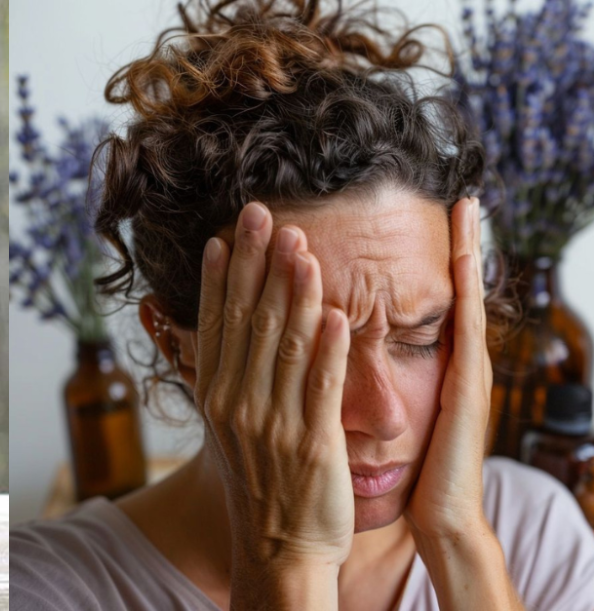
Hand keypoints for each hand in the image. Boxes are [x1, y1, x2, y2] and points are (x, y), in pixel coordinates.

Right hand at [194, 202, 353, 576]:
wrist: (279, 546)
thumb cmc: (260, 480)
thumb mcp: (230, 425)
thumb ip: (229, 373)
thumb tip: (224, 323)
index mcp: (214, 396)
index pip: (215, 323)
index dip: (220, 276)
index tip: (226, 233)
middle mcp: (236, 405)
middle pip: (246, 321)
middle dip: (255, 264)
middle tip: (262, 215)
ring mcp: (272, 425)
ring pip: (282, 345)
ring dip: (293, 291)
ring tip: (300, 246)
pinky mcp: (312, 445)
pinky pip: (319, 387)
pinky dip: (326, 349)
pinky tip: (333, 313)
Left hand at [404, 196, 492, 538]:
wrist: (443, 518)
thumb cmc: (415, 471)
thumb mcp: (398, 417)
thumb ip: (385, 386)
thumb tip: (353, 360)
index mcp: (434, 367)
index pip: (434, 304)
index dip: (434, 266)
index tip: (427, 220)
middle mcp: (455, 363)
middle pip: (456, 290)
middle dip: (459, 243)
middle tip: (459, 195)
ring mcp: (469, 373)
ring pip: (467, 300)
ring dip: (468, 254)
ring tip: (466, 209)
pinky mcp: (469, 390)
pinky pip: (467, 332)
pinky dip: (468, 296)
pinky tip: (463, 264)